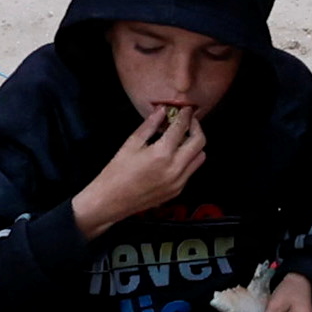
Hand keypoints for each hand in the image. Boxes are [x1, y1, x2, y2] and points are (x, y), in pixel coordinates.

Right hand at [72, 103, 209, 235]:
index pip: (181, 128)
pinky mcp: (178, 190)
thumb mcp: (131, 144)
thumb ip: (150, 126)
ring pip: (200, 157)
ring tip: (182, 138)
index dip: (185, 115)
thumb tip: (162, 110)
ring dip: (195, 145)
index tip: (185, 109)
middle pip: (200, 142)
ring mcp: (179, 182)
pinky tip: (174, 155)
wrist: (111, 201)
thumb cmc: (117, 171)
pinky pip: (191, 170)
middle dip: (196, 128)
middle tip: (187, 121)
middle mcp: (175, 168)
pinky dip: (188, 159)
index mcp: (162, 154)